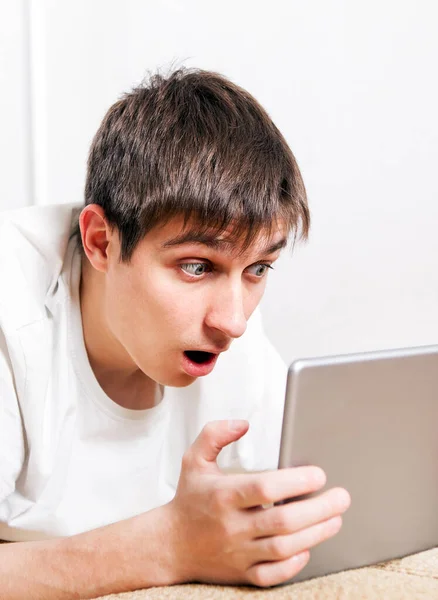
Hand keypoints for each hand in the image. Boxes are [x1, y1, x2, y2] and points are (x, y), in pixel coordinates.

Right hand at [165, 420, 350, 586]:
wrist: (170, 544)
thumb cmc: (189, 499)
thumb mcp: (194, 460)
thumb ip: (214, 435)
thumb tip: (243, 424)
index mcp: (223, 495)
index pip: (264, 488)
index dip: (295, 481)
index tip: (318, 474)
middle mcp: (232, 526)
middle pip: (282, 521)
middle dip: (318, 509)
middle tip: (342, 497)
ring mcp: (238, 552)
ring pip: (284, 548)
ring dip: (316, 533)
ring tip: (336, 518)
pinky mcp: (242, 573)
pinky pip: (273, 574)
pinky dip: (294, 564)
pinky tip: (308, 547)